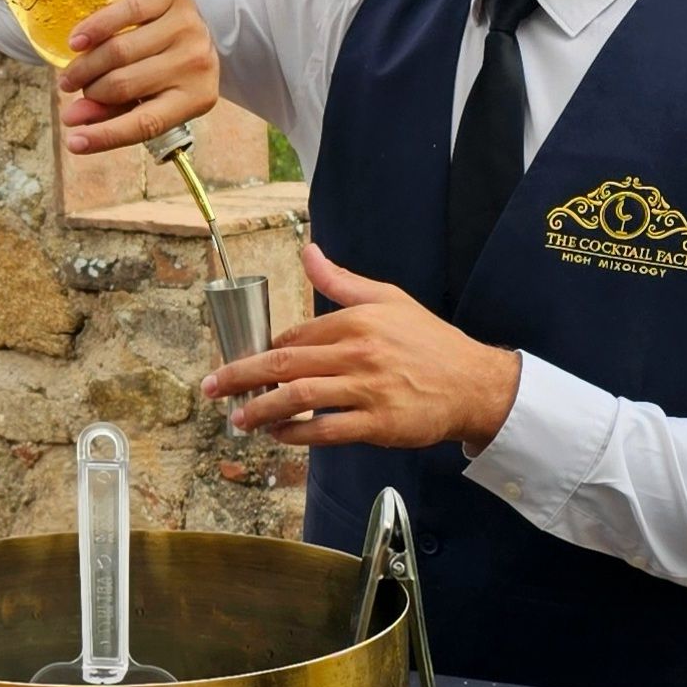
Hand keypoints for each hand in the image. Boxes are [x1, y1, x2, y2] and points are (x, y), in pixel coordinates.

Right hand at [57, 0, 219, 153]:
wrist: (194, 24)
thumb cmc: (166, 69)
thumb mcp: (150, 97)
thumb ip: (113, 111)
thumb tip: (72, 119)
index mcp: (198, 98)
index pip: (146, 123)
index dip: (106, 136)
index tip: (73, 143)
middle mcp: (197, 63)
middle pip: (123, 85)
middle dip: (90, 92)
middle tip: (71, 89)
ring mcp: (189, 28)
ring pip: (119, 51)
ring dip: (86, 66)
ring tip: (72, 73)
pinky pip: (124, 12)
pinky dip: (95, 28)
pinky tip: (76, 42)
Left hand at [203, 243, 521, 451]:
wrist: (474, 383)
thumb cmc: (430, 343)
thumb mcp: (388, 299)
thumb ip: (342, 281)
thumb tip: (309, 252)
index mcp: (357, 320)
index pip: (295, 336)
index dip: (264, 353)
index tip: (245, 365)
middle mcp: (359, 352)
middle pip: (284, 364)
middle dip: (241, 376)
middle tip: (213, 387)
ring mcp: (368, 390)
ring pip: (299, 398)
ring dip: (261, 409)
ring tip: (239, 418)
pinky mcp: (378, 424)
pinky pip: (326, 431)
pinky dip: (297, 434)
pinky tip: (279, 435)